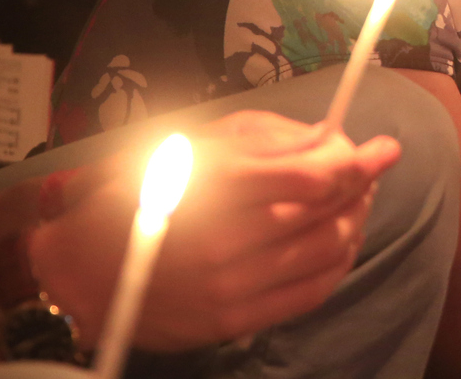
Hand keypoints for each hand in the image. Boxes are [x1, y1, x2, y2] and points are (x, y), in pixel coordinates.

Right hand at [33, 110, 401, 348]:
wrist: (77, 270)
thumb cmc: (133, 193)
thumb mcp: (190, 143)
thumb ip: (262, 138)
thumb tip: (326, 139)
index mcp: (215, 186)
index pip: (313, 176)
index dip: (358, 160)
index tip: (383, 147)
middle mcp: (227, 240)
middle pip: (326, 214)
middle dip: (360, 188)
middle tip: (371, 170)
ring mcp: (231, 288)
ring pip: (325, 254)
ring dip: (353, 224)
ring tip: (355, 203)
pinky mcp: (231, 321)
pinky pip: (308, 295)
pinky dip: (336, 267)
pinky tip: (337, 245)